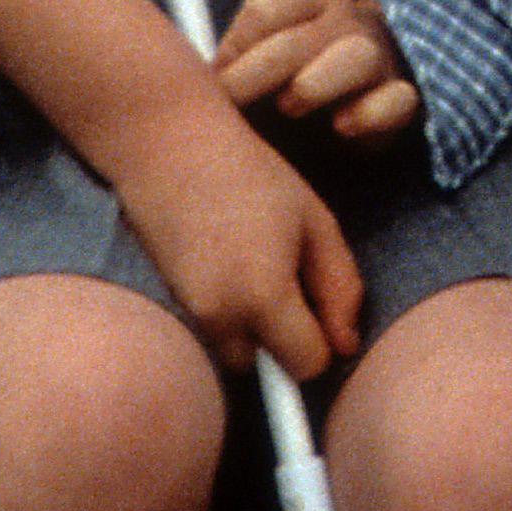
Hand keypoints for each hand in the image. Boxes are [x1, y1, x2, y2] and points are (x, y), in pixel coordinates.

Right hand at [108, 101, 366, 382]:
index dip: (322, 341)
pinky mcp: (165, 302)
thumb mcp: (315, 221)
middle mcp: (221, 317)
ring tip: (246, 263)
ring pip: (232, 351)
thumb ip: (340, 286)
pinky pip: (207, 329)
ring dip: (246, 327)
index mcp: (265, 296)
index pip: (307, 364)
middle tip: (280, 274)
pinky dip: (220, 311)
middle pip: (265, 366)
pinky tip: (220, 260)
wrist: (166, 144)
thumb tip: (346, 347)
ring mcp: (187, 313)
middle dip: (279, 337)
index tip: (319, 308)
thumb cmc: (249, 174)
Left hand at [216, 0, 418, 144]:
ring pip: (357, 56)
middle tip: (231, 104)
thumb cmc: (295, 76)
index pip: (268, 8)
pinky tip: (342, 127)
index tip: (216, 79)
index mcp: (307, 2)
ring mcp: (379, 57)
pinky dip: (369, 114)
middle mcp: (345, 22)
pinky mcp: (401, 97)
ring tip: (289, 107)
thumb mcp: (262, 55)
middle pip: (301, 37)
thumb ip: (235, 59)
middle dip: (258, 73)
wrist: (361, 94)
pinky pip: (397, 100)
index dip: (236, 44)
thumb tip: (201, 80)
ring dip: (315, 83)